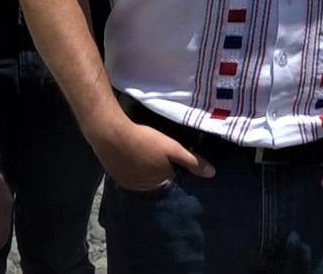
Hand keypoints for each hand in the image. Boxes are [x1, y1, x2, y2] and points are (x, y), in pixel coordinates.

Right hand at [92, 115, 214, 190]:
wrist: (110, 134)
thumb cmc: (144, 140)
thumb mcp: (172, 147)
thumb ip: (192, 161)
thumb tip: (212, 174)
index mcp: (159, 183)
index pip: (173, 179)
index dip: (175, 167)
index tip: (174, 157)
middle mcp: (143, 188)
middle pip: (157, 179)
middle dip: (161, 169)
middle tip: (159, 153)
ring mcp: (128, 184)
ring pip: (143, 177)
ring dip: (146, 168)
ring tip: (146, 153)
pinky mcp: (116, 177)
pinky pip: (130, 174)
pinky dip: (134, 166)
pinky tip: (134, 154)